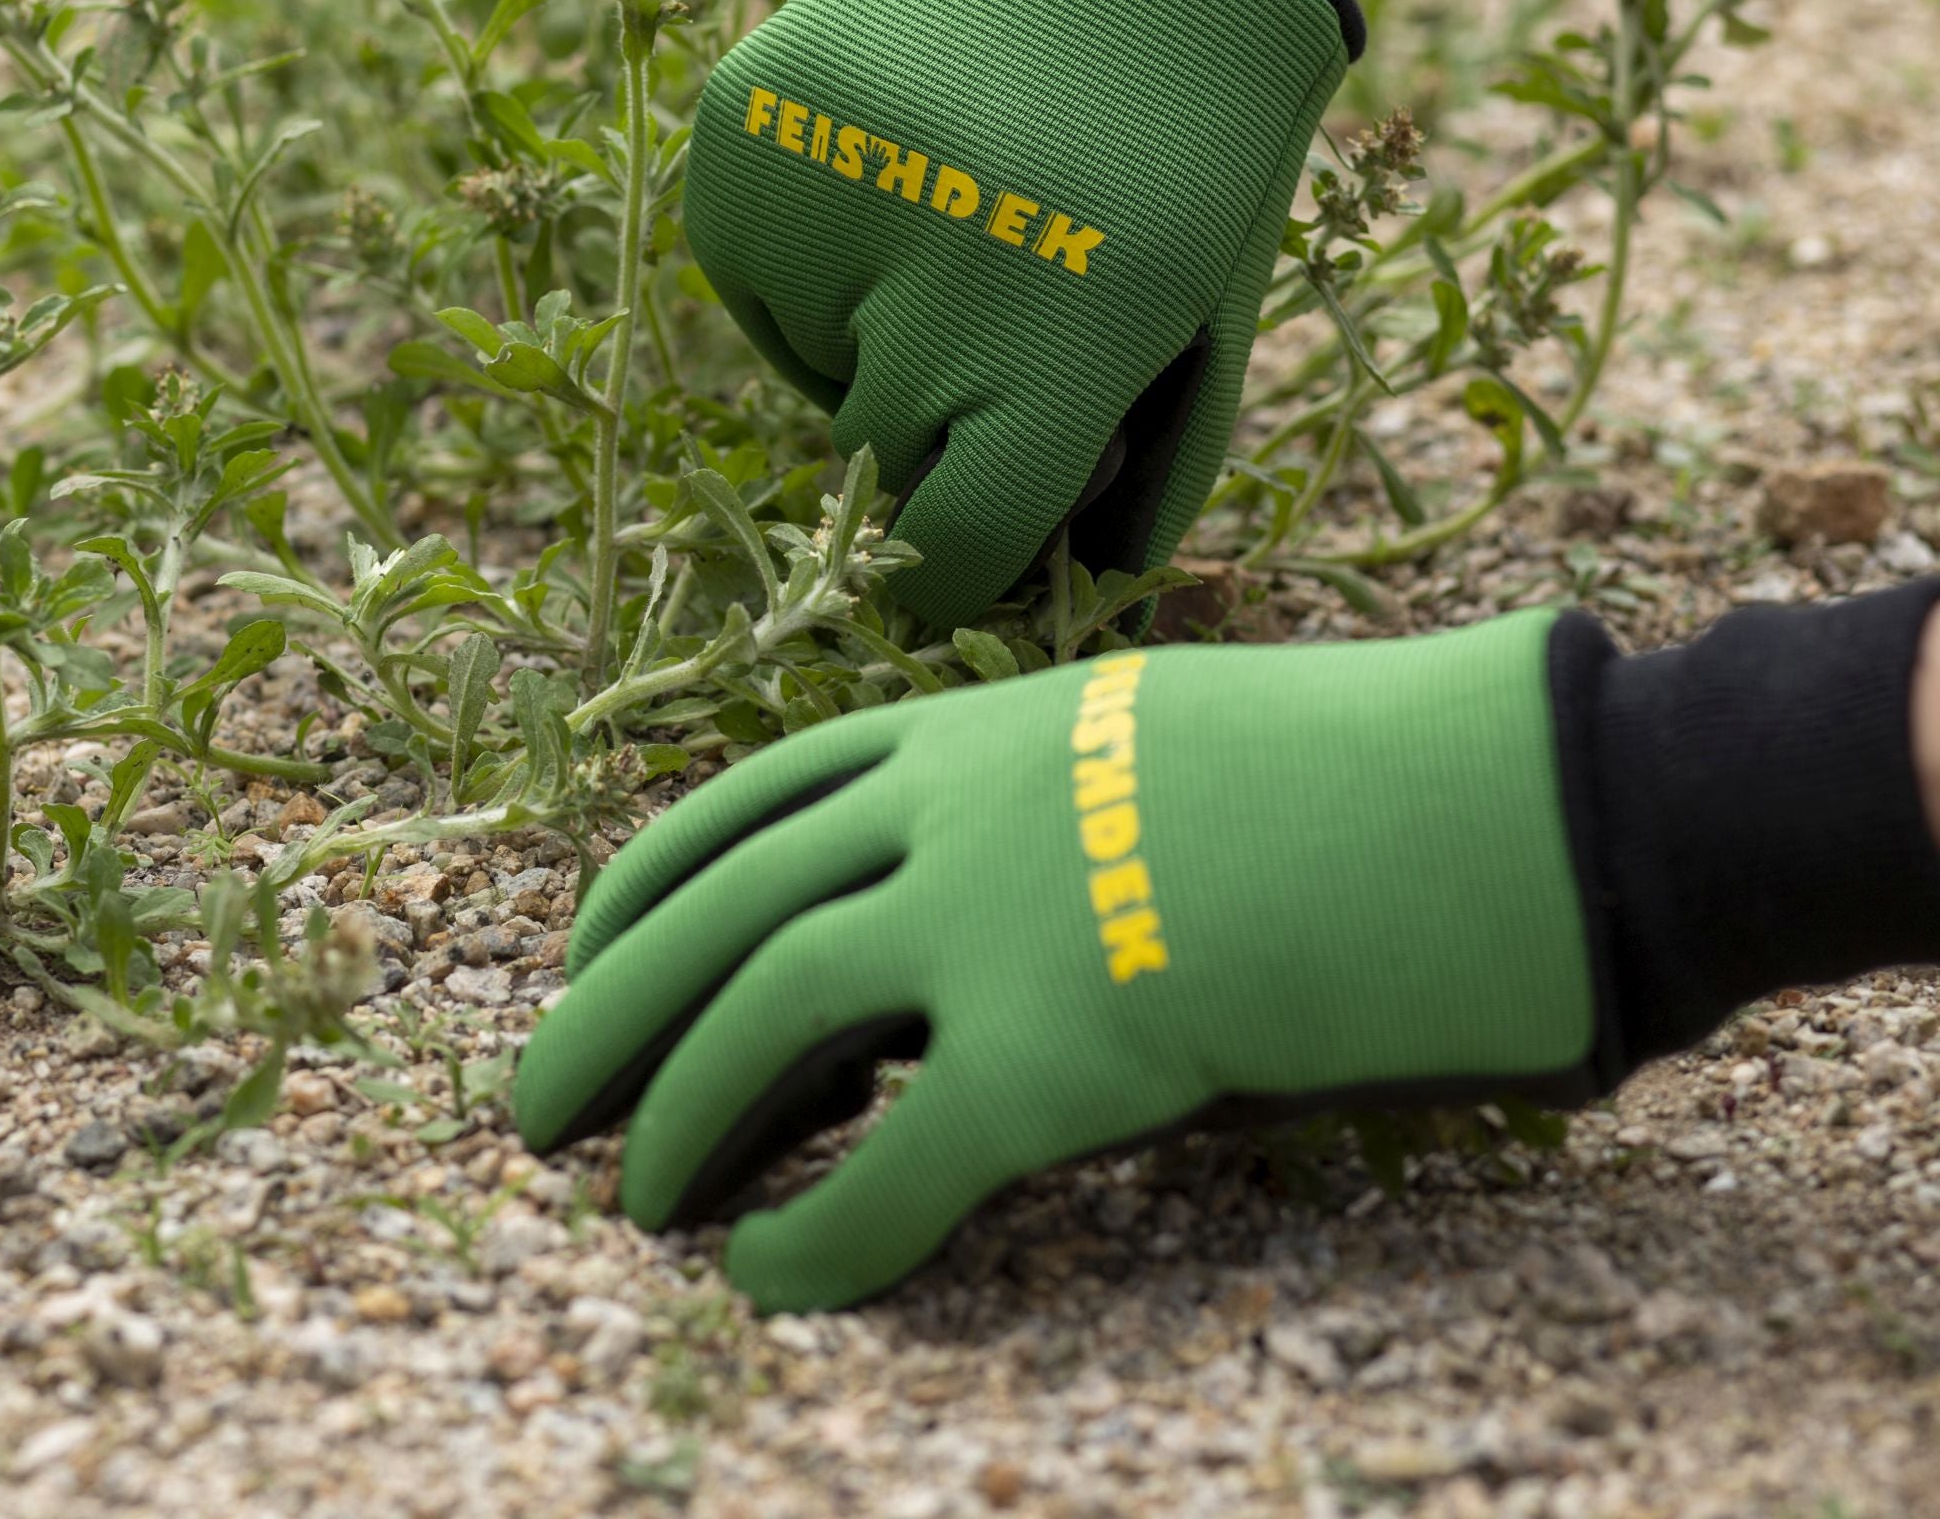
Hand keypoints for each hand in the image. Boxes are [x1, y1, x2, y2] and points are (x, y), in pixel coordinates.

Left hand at [514, 616, 1596, 1311]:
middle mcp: (953, 811)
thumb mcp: (1142, 738)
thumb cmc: (1337, 769)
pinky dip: (815, 1233)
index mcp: (968, 730)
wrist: (1474, 796)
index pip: (745, 801)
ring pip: (765, 1016)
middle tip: (535, 1105)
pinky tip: (772, 1278)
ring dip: (680, 1118)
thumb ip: (1028, 798)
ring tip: (632, 1202)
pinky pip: (892, 1164)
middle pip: (719, 910)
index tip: (584, 951)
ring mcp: (999, 921)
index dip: (644, 888)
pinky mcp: (1066, 1053)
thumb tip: (957, 880)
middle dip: (607, 1012)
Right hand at [682, 0, 1348, 627]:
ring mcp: (815, 197)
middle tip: (998, 329)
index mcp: (1060, 343)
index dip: (965, 564)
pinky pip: (752, 270)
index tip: (971, 543)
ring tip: (957, 215)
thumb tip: (1070, 576)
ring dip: (869, 339)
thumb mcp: (1216, 310)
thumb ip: (1148, 466)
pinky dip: (811, 258)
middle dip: (935, 433)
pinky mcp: (740, 130)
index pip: (958, 544)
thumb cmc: (1203, 131)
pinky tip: (890, 167)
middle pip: (880, 464)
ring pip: (809, 365)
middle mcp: (920, 284)